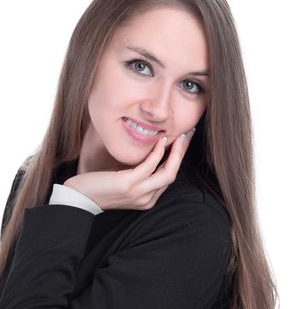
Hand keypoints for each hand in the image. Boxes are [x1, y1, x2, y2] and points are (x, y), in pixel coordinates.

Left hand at [63, 129, 194, 210]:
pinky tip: (161, 141)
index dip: (179, 158)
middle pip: (173, 174)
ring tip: (180, 136)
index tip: (183, 141)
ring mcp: (139, 193)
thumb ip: (140, 175)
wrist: (80, 198)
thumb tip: (151, 155)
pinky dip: (158, 153)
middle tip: (188, 134)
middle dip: (183, 153)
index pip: (169, 176)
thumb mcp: (125, 183)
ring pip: (167, 173)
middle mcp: (147, 198)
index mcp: (148, 198)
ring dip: (176, 152)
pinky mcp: (128, 185)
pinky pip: (150, 167)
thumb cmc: (101, 187)